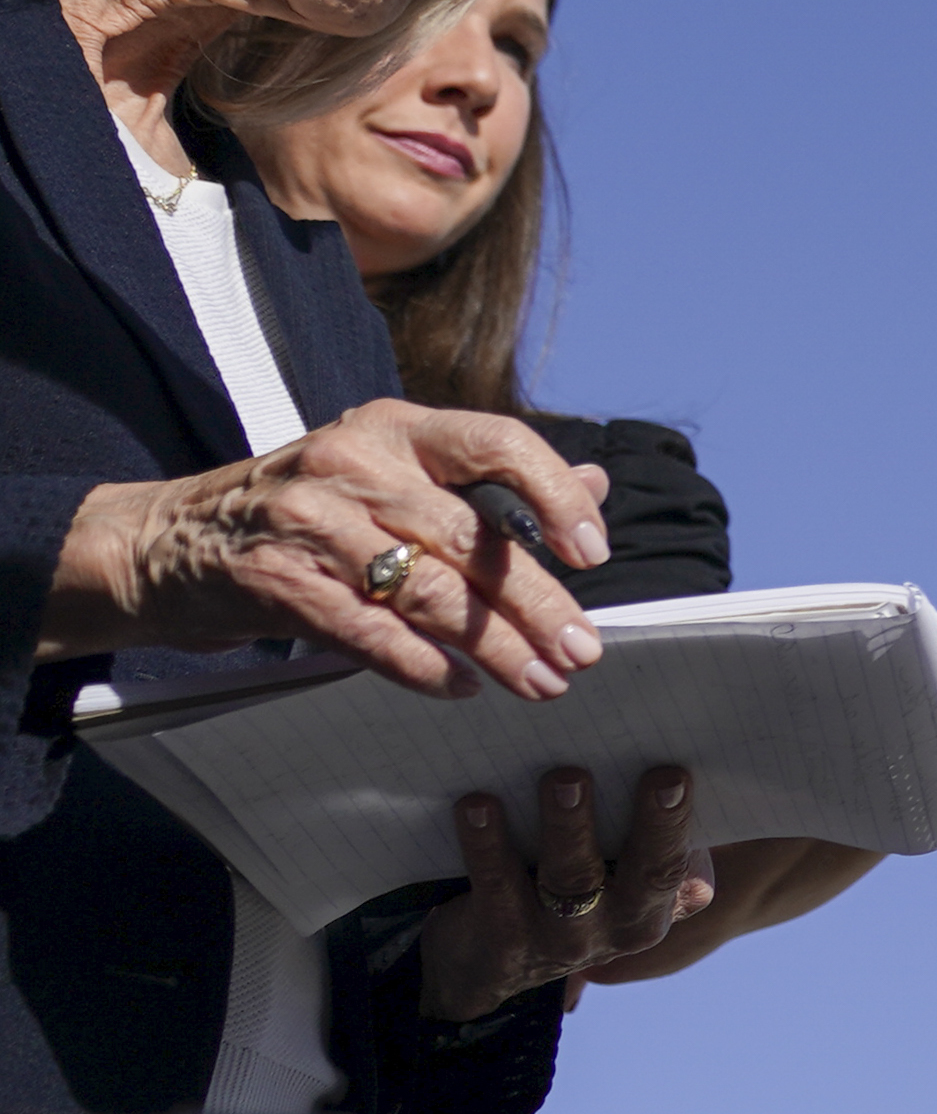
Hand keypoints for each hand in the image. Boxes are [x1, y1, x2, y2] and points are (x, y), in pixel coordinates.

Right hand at [47, 404, 611, 696]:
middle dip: (537, 602)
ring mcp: (310, 520)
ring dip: (493, 646)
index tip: (593, 551)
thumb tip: (594, 485)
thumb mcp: (391, 473)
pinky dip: (420, 665)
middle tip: (582, 650)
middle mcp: (355, 462)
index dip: (555, 495)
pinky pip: (366, 630)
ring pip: (426, 589)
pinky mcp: (275, 579)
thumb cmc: (303, 512)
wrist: (164, 542)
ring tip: (540, 681)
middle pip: (468, 538)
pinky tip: (459, 685)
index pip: (498, 443)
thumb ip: (490, 483)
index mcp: (396, 428)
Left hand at [417, 764, 710, 1016]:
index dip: (676, 826)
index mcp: (651, 914)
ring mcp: (558, 938)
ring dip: (570, 827)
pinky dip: (488, 843)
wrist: (486, 967)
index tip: (677, 778)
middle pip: (643, 878)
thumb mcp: (614, 890)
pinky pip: (497, 884)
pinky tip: (479, 806)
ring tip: (564, 780)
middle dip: (655, 826)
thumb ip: (652, 860)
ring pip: (570, 880)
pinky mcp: (501, 936)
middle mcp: (614, 931)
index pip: (673, 868)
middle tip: (658, 778)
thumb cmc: (564, 899)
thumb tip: (687, 834)